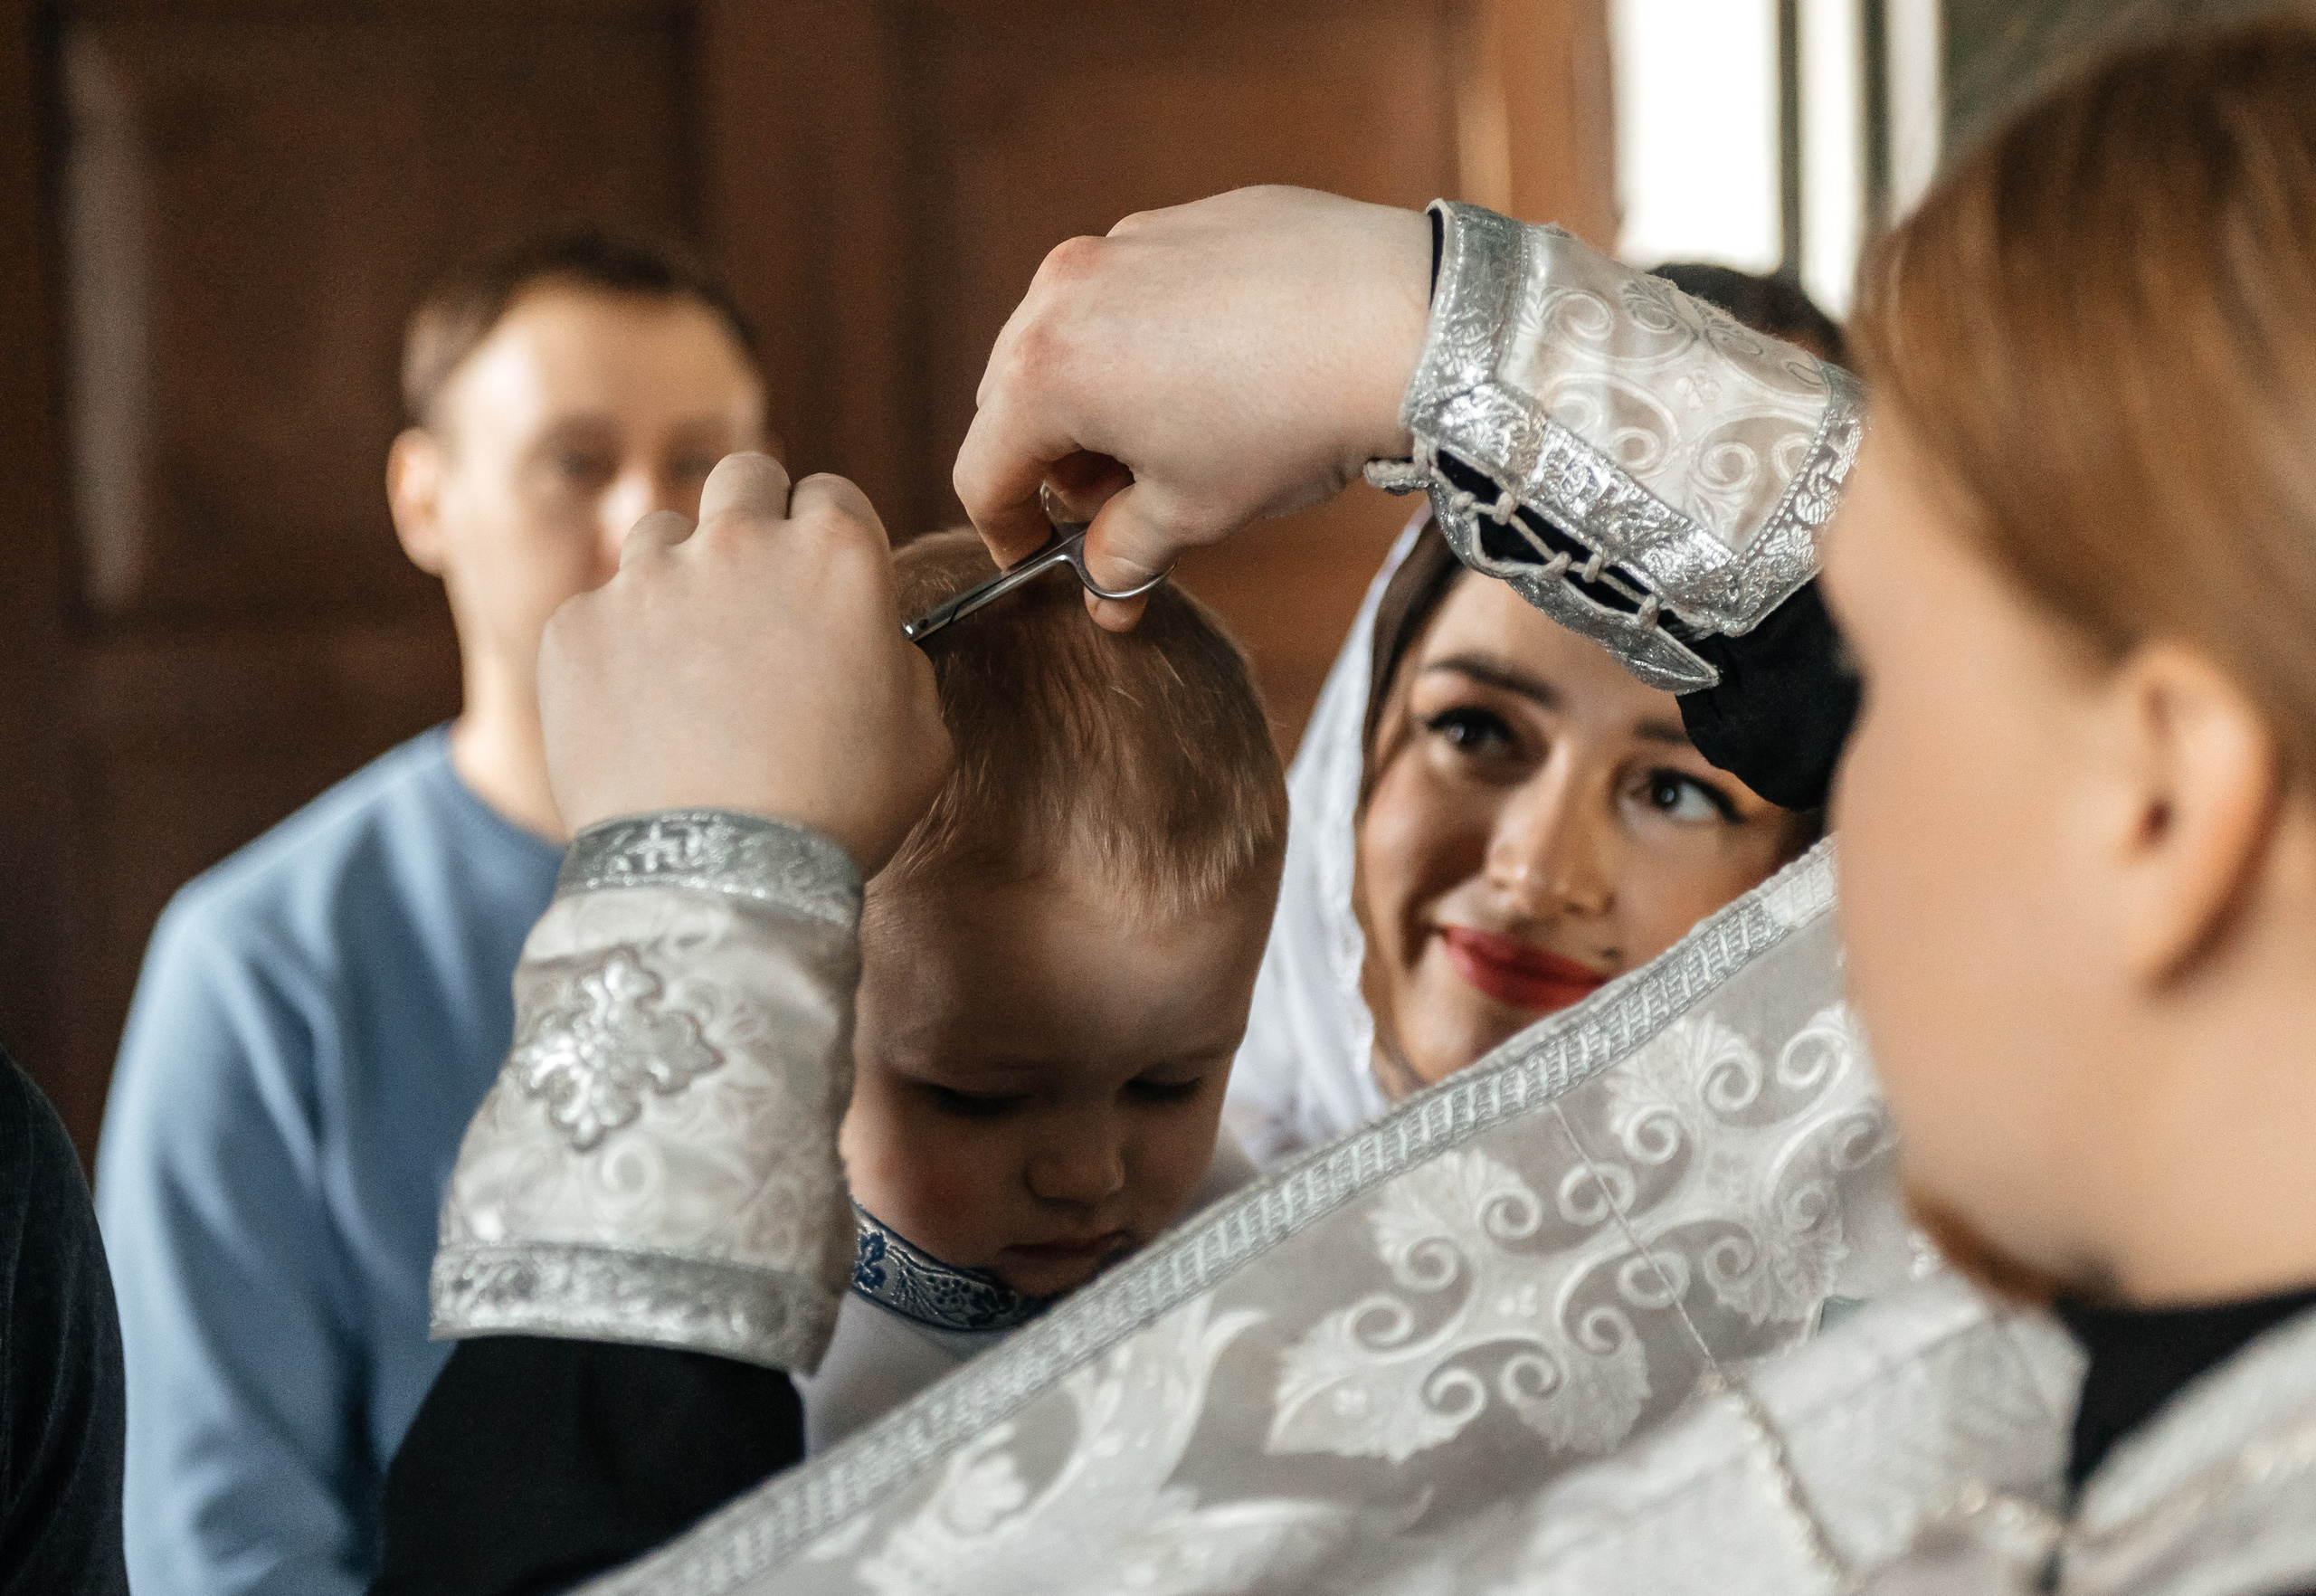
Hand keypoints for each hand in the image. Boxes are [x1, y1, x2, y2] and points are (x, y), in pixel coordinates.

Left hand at [538, 453, 951, 875]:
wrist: (715, 877)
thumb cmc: (836, 811)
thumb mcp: (924, 734)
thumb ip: (900, 658)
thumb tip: (872, 642)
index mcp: (836, 553)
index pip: (831, 494)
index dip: (829, 537)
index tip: (819, 579)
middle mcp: (738, 542)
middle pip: (741, 477)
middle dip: (751, 515)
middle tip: (753, 587)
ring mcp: (647, 580)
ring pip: (660, 537)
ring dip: (679, 578)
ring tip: (690, 663)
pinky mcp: (575, 627)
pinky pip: (599, 612)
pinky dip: (618, 650)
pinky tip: (639, 714)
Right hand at [953, 185, 1430, 627]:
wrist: (1404, 320)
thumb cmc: (1289, 421)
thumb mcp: (1195, 511)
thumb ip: (1125, 558)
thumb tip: (1106, 597)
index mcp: (1043, 373)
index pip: (983, 473)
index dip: (1006, 534)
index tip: (1040, 562)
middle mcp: (1063, 292)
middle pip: (1015, 399)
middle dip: (1054, 464)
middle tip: (1116, 508)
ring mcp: (1123, 243)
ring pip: (1074, 338)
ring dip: (1099, 400)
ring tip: (1173, 441)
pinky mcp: (1185, 218)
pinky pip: (1137, 292)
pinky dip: (1151, 342)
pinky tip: (1224, 375)